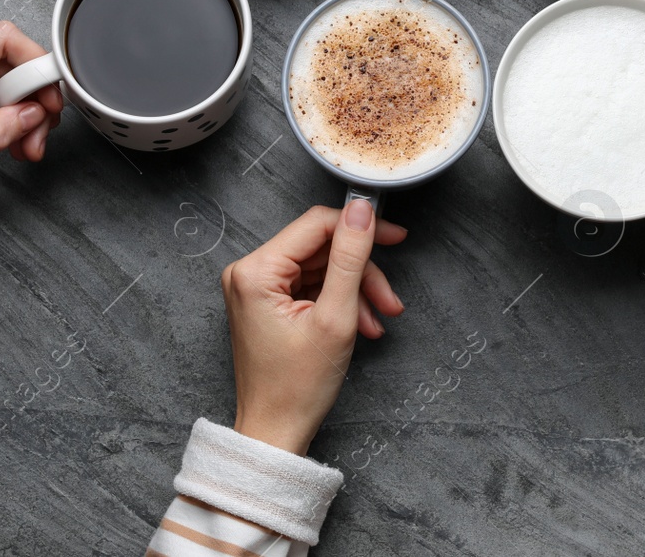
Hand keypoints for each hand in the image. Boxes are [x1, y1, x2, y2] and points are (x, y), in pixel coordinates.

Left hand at [0, 22, 62, 202]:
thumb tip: (33, 118)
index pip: (2, 39)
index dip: (37, 64)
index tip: (52, 98)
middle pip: (5, 58)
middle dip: (32, 97)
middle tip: (39, 136)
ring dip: (18, 108)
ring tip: (25, 145)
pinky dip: (0, 112)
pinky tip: (8, 136)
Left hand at [223, 202, 407, 455]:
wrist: (275, 433)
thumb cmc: (297, 387)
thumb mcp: (335, 317)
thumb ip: (350, 258)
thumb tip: (361, 210)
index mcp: (255, 271)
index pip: (316, 225)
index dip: (360, 226)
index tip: (395, 236)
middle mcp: (249, 272)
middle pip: (320, 248)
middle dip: (361, 272)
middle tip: (390, 299)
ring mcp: (256, 288)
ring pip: (321, 268)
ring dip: (355, 291)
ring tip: (379, 319)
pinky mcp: (267, 303)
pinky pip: (311, 286)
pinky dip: (339, 302)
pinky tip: (361, 325)